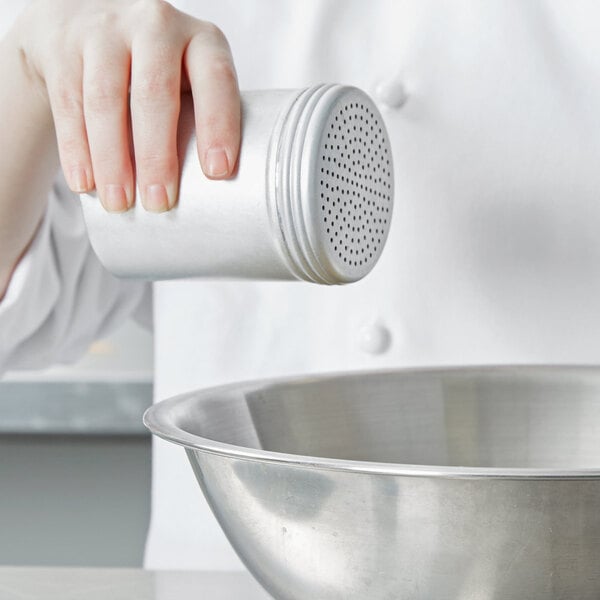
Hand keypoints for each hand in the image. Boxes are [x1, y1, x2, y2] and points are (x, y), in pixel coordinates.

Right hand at [16, 0, 240, 211]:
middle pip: (153, 93)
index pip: (216, 79)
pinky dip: (76, 149)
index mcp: (201, 40)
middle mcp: (155, 25)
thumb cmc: (158, 69)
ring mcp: (104, 30)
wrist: (87, 20)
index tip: (217, 172)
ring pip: (104, 100)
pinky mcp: (62, 46)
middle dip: (156, 155)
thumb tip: (215, 195)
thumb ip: (202, 117)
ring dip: (112, 160)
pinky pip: (68, 103)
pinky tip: (84, 184)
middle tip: (160, 203)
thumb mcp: (190, 77)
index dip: (218, 124)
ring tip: (119, 204)